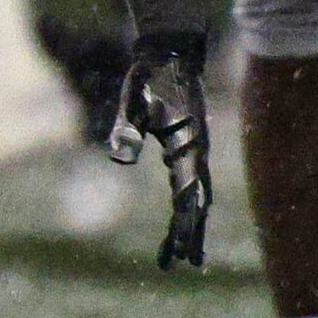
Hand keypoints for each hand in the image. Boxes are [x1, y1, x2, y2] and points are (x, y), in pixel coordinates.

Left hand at [109, 35, 212, 267]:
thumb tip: (119, 158)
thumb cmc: (150, 76)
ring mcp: (195, 150)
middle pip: (197, 202)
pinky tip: (181, 219)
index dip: (186, 224)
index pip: (188, 193)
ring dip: (190, 225)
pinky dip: (186, 206)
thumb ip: (127, 127)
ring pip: (196, 196)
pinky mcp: (188, 147)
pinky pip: (188, 183)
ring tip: (183, 256)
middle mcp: (196, 152)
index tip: (183, 250)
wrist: (169, 53)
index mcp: (187, 144)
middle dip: (190, 234)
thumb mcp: (134, 99)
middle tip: (183, 264)